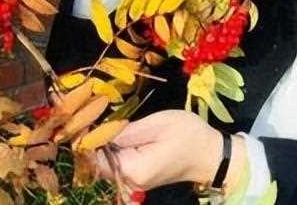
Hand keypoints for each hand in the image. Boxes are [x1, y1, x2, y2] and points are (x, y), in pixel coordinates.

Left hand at [95, 110, 246, 196]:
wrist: (210, 154)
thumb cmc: (188, 134)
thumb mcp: (159, 123)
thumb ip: (128, 130)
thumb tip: (101, 131)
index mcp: (134, 169)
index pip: (98, 158)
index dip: (89, 138)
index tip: (86, 116)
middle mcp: (130, 181)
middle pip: (100, 162)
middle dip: (96, 139)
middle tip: (92, 114)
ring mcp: (135, 182)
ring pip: (108, 163)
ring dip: (105, 143)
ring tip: (104, 120)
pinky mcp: (139, 176)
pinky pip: (119, 163)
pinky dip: (115, 149)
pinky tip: (117, 132)